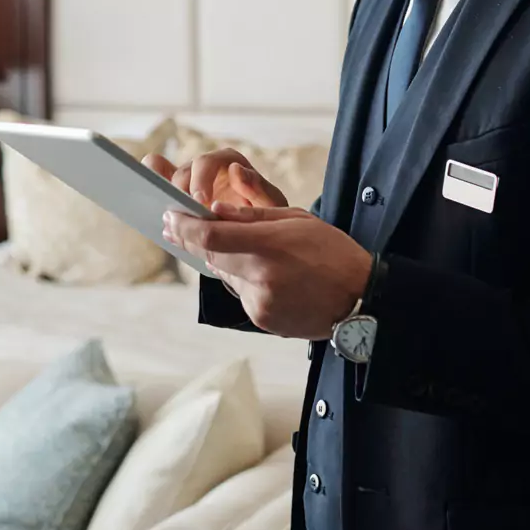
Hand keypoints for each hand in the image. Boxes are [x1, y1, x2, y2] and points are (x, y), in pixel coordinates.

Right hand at [142, 148, 288, 211]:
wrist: (256, 232)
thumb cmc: (265, 214)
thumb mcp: (271, 204)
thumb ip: (259, 189)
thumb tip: (236, 170)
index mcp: (228, 161)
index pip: (207, 162)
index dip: (200, 181)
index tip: (200, 203)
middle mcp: (206, 166)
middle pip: (183, 171)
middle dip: (180, 193)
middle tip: (183, 214)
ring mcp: (189, 178)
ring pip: (165, 177)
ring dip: (163, 194)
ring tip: (164, 215)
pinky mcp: (177, 192)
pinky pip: (157, 181)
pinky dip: (150, 190)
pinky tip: (148, 211)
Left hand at [147, 157, 372, 339]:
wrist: (360, 299)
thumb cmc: (332, 252)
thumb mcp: (296, 219)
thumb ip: (252, 215)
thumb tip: (215, 210)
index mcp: (270, 245)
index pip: (210, 235)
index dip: (184, 226)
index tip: (170, 216)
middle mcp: (260, 276)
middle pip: (210, 255)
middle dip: (194, 240)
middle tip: (179, 226)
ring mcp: (259, 302)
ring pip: (224, 274)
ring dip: (225, 260)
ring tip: (249, 250)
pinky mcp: (261, 319)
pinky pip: (239, 293)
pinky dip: (243, 279)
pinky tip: (268, 274)